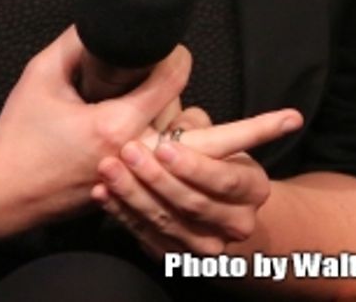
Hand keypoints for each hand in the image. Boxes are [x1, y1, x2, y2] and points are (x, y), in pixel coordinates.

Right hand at [0, 28, 192, 237]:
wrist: (3, 191)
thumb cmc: (18, 135)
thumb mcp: (40, 75)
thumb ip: (74, 43)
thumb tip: (101, 24)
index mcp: (115, 125)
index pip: (172, 83)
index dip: (177, 56)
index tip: (170, 48)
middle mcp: (134, 156)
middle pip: (187, 117)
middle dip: (176, 91)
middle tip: (156, 74)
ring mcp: (136, 180)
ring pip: (182, 147)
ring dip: (175, 121)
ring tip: (148, 102)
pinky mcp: (131, 194)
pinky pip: (164, 165)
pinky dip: (162, 146)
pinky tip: (136, 130)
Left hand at [93, 106, 302, 256]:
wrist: (212, 204)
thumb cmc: (204, 155)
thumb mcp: (207, 134)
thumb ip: (194, 124)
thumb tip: (173, 99)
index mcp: (252, 187)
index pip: (224, 180)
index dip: (194, 165)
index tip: (165, 145)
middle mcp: (237, 222)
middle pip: (193, 204)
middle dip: (157, 178)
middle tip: (128, 151)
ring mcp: (208, 245)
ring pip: (167, 223)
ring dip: (134, 195)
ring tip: (108, 169)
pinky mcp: (178, 256)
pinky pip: (148, 237)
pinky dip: (123, 214)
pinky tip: (103, 192)